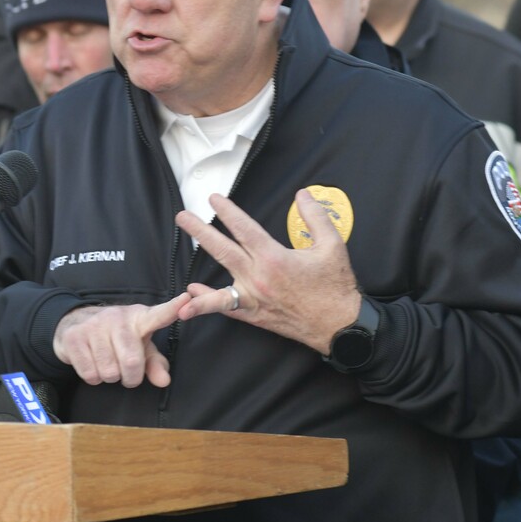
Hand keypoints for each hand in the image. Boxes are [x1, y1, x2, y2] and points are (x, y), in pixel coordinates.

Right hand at [52, 293, 189, 387]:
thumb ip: (155, 364)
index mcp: (140, 318)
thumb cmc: (117, 337)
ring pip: (109, 372)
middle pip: (131, 362)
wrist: (76, 323)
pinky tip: (93, 364)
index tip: (186, 299)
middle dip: (130, 378)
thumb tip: (164, 381)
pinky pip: (90, 373)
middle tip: (127, 373)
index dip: (173, 308)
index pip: (158, 314)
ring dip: (110, 377)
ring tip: (108, 363)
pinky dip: (93, 378)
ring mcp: (94, 325)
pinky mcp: (74, 337)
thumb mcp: (140, 347)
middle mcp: (118, 318)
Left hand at [176, 190, 361, 354]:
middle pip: (222, 250)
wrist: (339, 326)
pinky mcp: (255, 315)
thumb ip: (315, 217)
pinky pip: (226, 307)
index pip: (243, 229)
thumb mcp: (332, 245)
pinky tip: (192, 292)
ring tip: (181, 262)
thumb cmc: (336, 287)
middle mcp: (259, 278)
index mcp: (275, 258)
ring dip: (197, 265)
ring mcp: (254, 298)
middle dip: (200, 231)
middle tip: (183, 217)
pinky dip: (207, 300)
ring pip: (218, 282)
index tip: (214, 199)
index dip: (227, 211)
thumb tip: (302, 195)